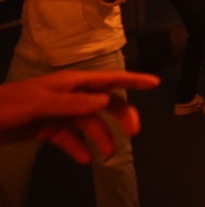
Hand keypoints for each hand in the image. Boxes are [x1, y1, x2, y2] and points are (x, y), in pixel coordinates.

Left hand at [0, 70, 159, 163]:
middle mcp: (69, 95)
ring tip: (106, 155)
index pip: (108, 80)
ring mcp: (59, 111)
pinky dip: (77, 147)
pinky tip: (83, 160)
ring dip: (100, 137)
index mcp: (71, 83)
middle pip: (104, 103)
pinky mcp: (48, 127)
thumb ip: (72, 103)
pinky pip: (69, 137)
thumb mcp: (39, 104)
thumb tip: (104, 100)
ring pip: (89, 123)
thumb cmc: (9, 106)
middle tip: (133, 133)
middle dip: (120, 116)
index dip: (132, 80)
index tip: (155, 84)